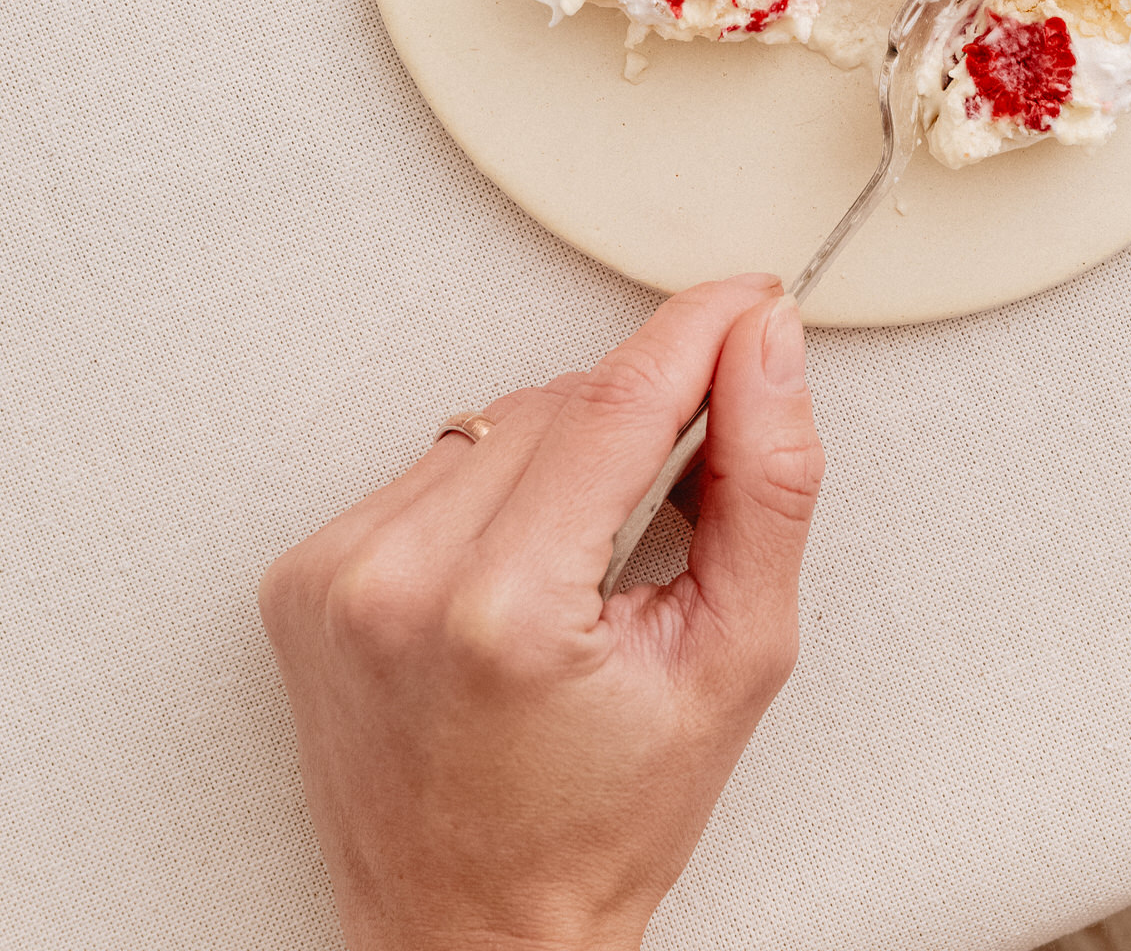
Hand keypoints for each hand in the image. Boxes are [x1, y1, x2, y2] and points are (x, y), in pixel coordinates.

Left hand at [259, 274, 822, 950]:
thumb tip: (768, 350)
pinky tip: (518, 573)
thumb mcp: (737, 660)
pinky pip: (433, 466)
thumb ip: (769, 485)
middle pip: (560, 399)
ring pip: (497, 422)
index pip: (618, 398)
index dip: (701, 331)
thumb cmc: (601, 825)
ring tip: (588, 565)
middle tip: (679, 509)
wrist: (473, 936)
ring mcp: (337, 576)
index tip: (754, 300)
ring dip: (562, 456)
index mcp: (505, 610)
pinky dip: (492, 495)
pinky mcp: (304, 575)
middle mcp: (399, 582)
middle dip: (639, 420)